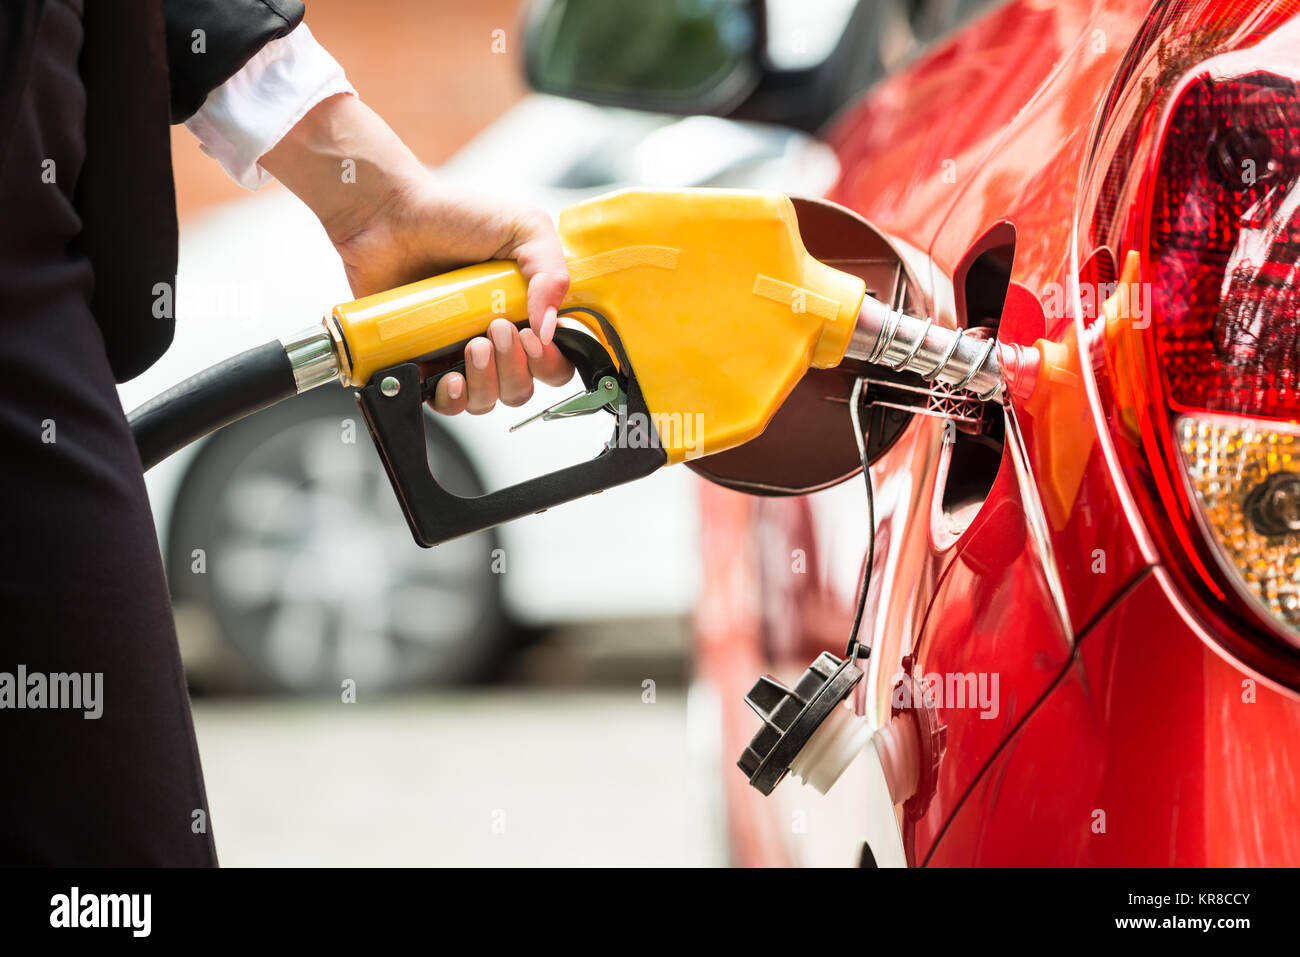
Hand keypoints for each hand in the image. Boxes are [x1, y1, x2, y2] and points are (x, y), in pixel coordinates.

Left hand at [260, 93, 573, 413]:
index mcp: (526, 310)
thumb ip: (552, 273)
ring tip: (472, 345)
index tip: (534, 337)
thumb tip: (551, 327)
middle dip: (516, 367)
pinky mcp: (424, 362)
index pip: (554, 359)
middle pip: (523, 387)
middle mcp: (495, 337)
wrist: (389, 216)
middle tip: (497, 329)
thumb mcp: (524, 227)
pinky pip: (446, 402)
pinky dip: (454, 398)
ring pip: (488, 399)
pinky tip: (451, 376)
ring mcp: (459, 352)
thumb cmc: (452, 215)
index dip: (549, 360)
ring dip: (487, 381)